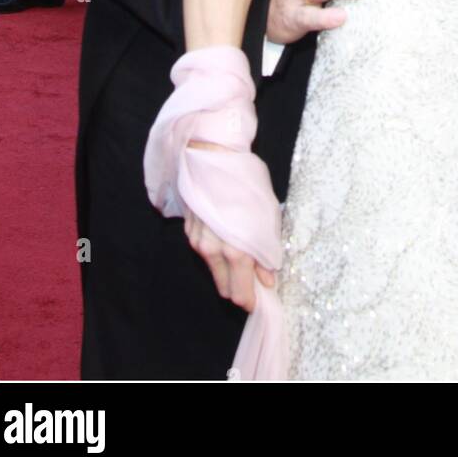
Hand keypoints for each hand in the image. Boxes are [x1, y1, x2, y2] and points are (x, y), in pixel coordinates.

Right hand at [182, 194, 274, 309]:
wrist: (214, 156)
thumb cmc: (247, 183)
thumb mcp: (268, 216)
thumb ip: (267, 252)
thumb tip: (267, 278)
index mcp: (236, 251)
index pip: (239, 294)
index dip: (251, 300)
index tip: (260, 297)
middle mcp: (213, 252)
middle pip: (225, 290)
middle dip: (239, 289)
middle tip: (254, 278)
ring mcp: (198, 242)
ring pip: (215, 271)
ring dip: (228, 271)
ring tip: (243, 252)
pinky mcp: (190, 232)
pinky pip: (206, 253)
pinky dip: (217, 254)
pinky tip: (227, 235)